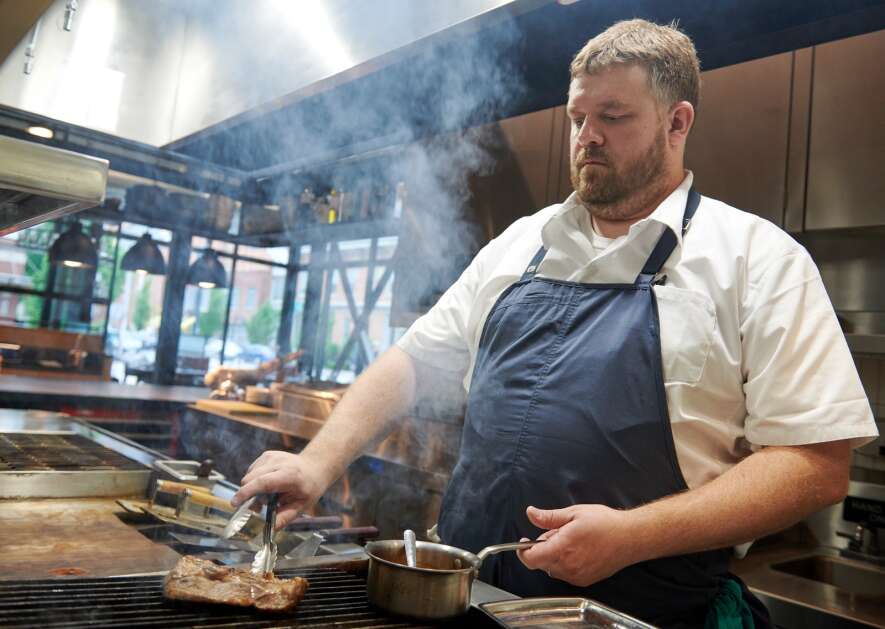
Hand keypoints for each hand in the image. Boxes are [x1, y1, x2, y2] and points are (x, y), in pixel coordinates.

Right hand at [231, 450, 331, 528]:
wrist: (315, 466)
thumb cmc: (309, 487)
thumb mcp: (302, 506)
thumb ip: (285, 517)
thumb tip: (270, 529)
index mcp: (289, 475)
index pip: (262, 482)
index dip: (246, 493)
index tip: (235, 503)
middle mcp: (279, 462)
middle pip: (251, 479)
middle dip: (247, 495)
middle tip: (258, 507)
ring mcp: (271, 456)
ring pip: (249, 475)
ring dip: (252, 488)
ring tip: (268, 495)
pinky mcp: (266, 455)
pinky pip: (252, 471)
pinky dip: (255, 481)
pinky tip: (268, 485)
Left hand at [516, 504, 641, 586]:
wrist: (630, 538)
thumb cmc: (605, 524)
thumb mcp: (573, 513)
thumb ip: (548, 517)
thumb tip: (531, 514)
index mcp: (563, 548)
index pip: (531, 559)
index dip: (523, 551)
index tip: (524, 542)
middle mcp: (568, 566)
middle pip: (541, 563)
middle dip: (542, 548)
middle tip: (557, 532)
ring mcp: (576, 576)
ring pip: (552, 568)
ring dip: (554, 555)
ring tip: (570, 540)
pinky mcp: (584, 580)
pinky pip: (565, 573)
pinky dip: (565, 563)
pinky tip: (578, 550)